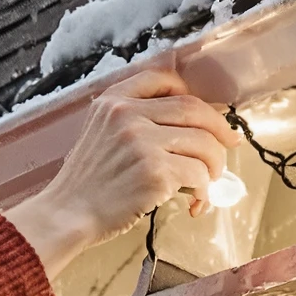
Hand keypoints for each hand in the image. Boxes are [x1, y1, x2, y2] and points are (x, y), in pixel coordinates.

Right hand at [3, 64, 238, 278]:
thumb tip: (187, 127)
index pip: (164, 80)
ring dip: (215, 166)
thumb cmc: (86, 184)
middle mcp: (128, 115)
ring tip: (207, 183)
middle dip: (220, 129)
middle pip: (194, 109)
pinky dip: (204, 190)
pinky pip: (198, 174)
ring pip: (204, 144)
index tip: (204, 114)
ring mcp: (142, 142)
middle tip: (229, 145)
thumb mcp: (98, 134)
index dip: (192, 94)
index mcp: (114, 102)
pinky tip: (195, 201)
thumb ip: (132, 121)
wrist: (66, 215)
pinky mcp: (155, 172)